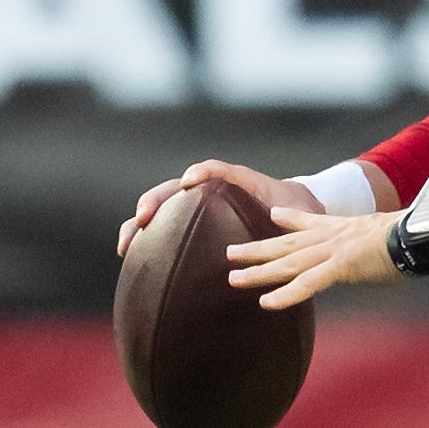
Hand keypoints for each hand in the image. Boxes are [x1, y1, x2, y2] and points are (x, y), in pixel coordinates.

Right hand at [118, 158, 297, 256]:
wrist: (294, 213)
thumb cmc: (298, 209)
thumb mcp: (302, 209)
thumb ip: (295, 213)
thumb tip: (283, 219)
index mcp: (237, 182)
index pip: (216, 170)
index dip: (202, 172)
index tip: (190, 183)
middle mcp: (209, 192)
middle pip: (174, 190)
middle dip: (155, 202)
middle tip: (143, 218)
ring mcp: (195, 209)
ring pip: (160, 210)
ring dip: (139, 224)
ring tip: (126, 246)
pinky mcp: (189, 226)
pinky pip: (161, 230)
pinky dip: (143, 240)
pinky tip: (130, 257)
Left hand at [226, 204, 399, 309]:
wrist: (417, 234)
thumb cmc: (410, 237)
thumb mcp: (386, 234)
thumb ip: (374, 242)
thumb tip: (384, 251)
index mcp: (342, 228)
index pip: (310, 222)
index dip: (290, 219)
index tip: (274, 216)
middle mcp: (331, 237)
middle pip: (287, 244)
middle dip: (257, 249)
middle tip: (231, 253)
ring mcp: (332, 251)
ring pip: (287, 263)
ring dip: (259, 272)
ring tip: (234, 279)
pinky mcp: (339, 266)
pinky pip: (307, 283)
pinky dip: (286, 294)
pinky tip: (267, 303)